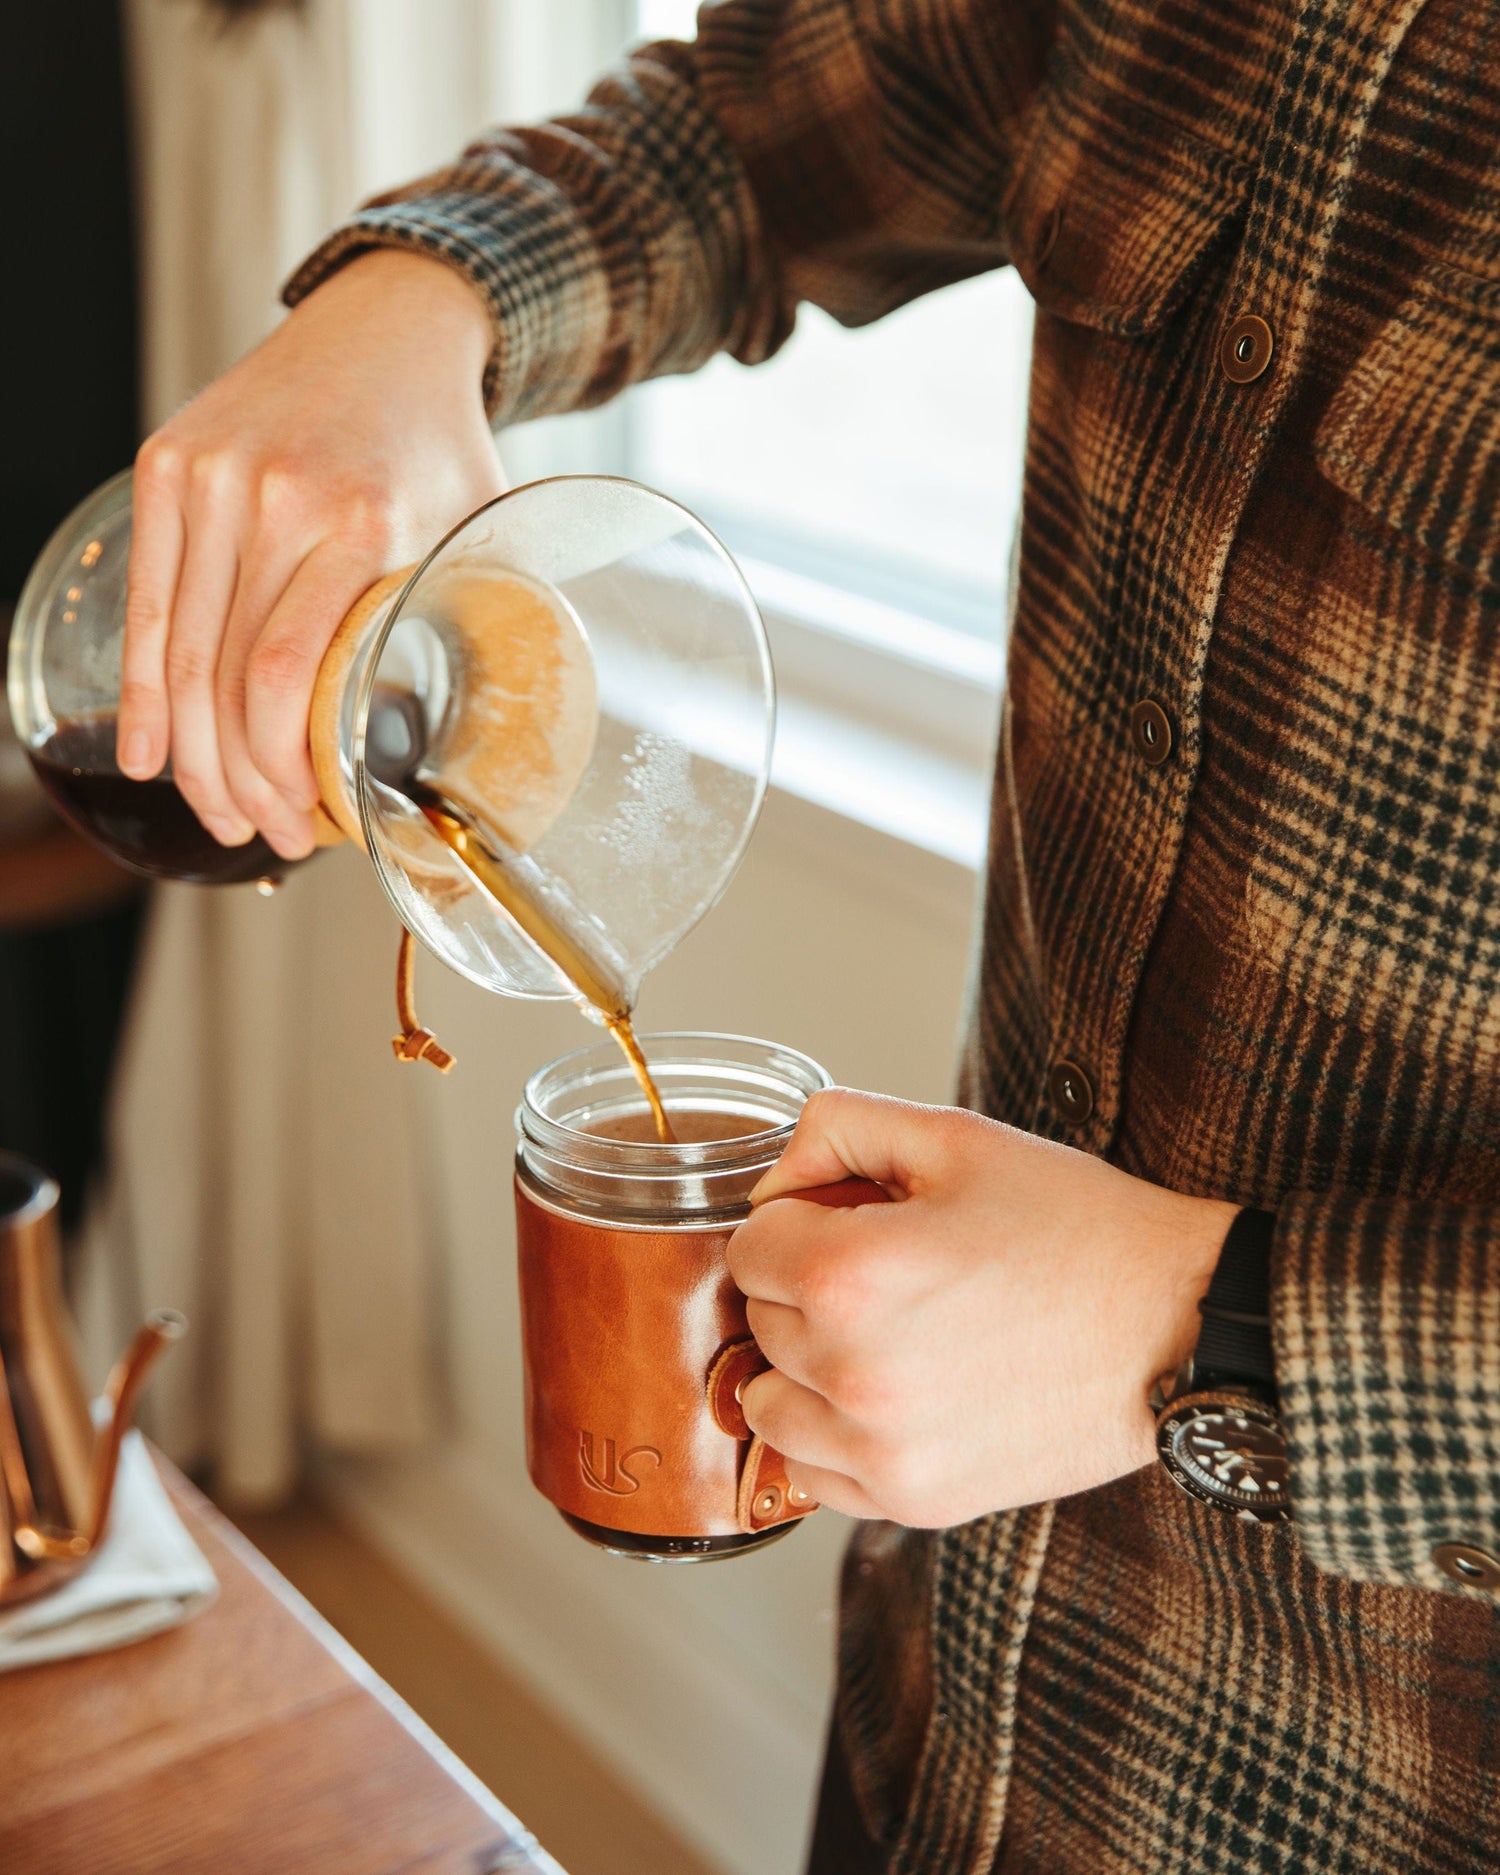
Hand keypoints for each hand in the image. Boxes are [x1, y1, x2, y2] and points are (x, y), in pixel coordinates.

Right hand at [119, 249, 506, 858]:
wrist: (386, 326)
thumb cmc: (440, 446)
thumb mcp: (478, 531)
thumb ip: (467, 624)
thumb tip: (473, 743)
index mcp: (357, 519)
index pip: (287, 673)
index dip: (284, 769)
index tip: (307, 826)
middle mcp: (272, 495)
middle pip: (225, 675)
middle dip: (239, 781)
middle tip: (263, 838)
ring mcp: (210, 476)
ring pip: (180, 650)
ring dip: (190, 753)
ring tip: (216, 815)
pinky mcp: (168, 464)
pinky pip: (148, 602)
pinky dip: (142, 688)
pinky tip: (143, 754)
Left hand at [728, 1089, 1235, 1525]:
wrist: (1181, 1325)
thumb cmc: (1077, 1228)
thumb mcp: (956, 1138)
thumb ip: (837, 1128)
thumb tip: (772, 1179)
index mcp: (852, 1273)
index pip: (748, 1246)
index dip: (796, 1222)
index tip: (850, 1222)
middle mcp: (853, 1371)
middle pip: (759, 1322)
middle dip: (804, 1289)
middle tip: (890, 1273)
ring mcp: (883, 1448)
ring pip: (769, 1405)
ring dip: (804, 1368)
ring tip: (886, 1336)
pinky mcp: (916, 1499)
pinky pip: (816, 1473)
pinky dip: (834, 1437)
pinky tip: (896, 1394)